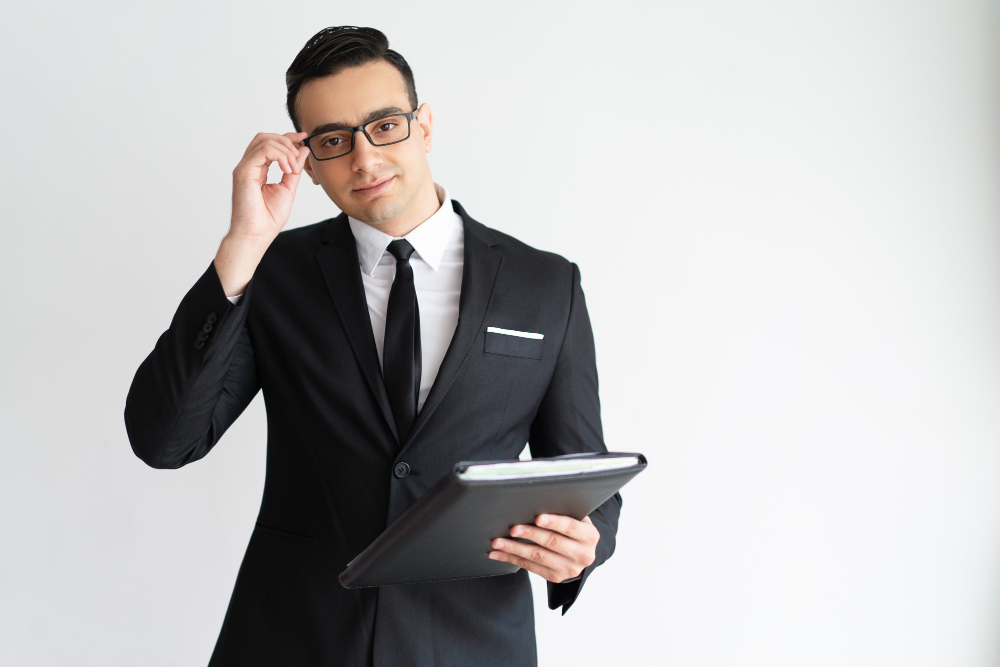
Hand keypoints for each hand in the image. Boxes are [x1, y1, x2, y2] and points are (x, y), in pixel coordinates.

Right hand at [215, 131, 309, 296]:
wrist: (256, 235)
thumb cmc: (267, 219)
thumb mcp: (288, 190)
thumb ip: (294, 170)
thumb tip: (303, 151)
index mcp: (258, 170)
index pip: (270, 144)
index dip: (287, 137)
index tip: (304, 137)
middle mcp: (249, 166)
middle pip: (265, 137)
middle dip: (286, 140)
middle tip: (300, 154)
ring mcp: (244, 168)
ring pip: (264, 140)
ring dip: (285, 150)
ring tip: (294, 168)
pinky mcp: (243, 172)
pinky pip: (263, 150)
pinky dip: (279, 155)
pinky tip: (287, 169)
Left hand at [488, 514, 598, 583]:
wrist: (581, 553)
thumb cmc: (573, 529)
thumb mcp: (577, 519)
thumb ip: (563, 510)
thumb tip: (537, 498)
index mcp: (589, 536)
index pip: (571, 527)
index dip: (554, 522)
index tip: (538, 518)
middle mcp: (582, 555)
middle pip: (552, 543)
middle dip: (530, 534)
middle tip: (513, 529)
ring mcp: (569, 569)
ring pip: (538, 557)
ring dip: (515, 549)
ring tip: (498, 542)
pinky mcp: (555, 577)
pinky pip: (530, 567)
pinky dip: (511, 559)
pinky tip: (498, 553)